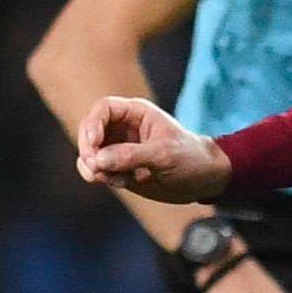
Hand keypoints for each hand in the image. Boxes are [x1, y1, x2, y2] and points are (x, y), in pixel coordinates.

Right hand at [77, 97, 230, 201]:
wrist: (203, 180)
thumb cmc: (190, 158)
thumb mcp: (164, 154)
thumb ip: (130, 155)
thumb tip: (97, 160)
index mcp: (136, 113)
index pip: (104, 109)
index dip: (93, 125)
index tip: (93, 146)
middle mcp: (123, 129)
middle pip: (90, 130)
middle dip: (88, 149)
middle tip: (94, 168)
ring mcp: (119, 150)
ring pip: (90, 153)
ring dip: (91, 167)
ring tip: (110, 179)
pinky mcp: (118, 169)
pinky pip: (97, 170)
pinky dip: (100, 177)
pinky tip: (120, 183)